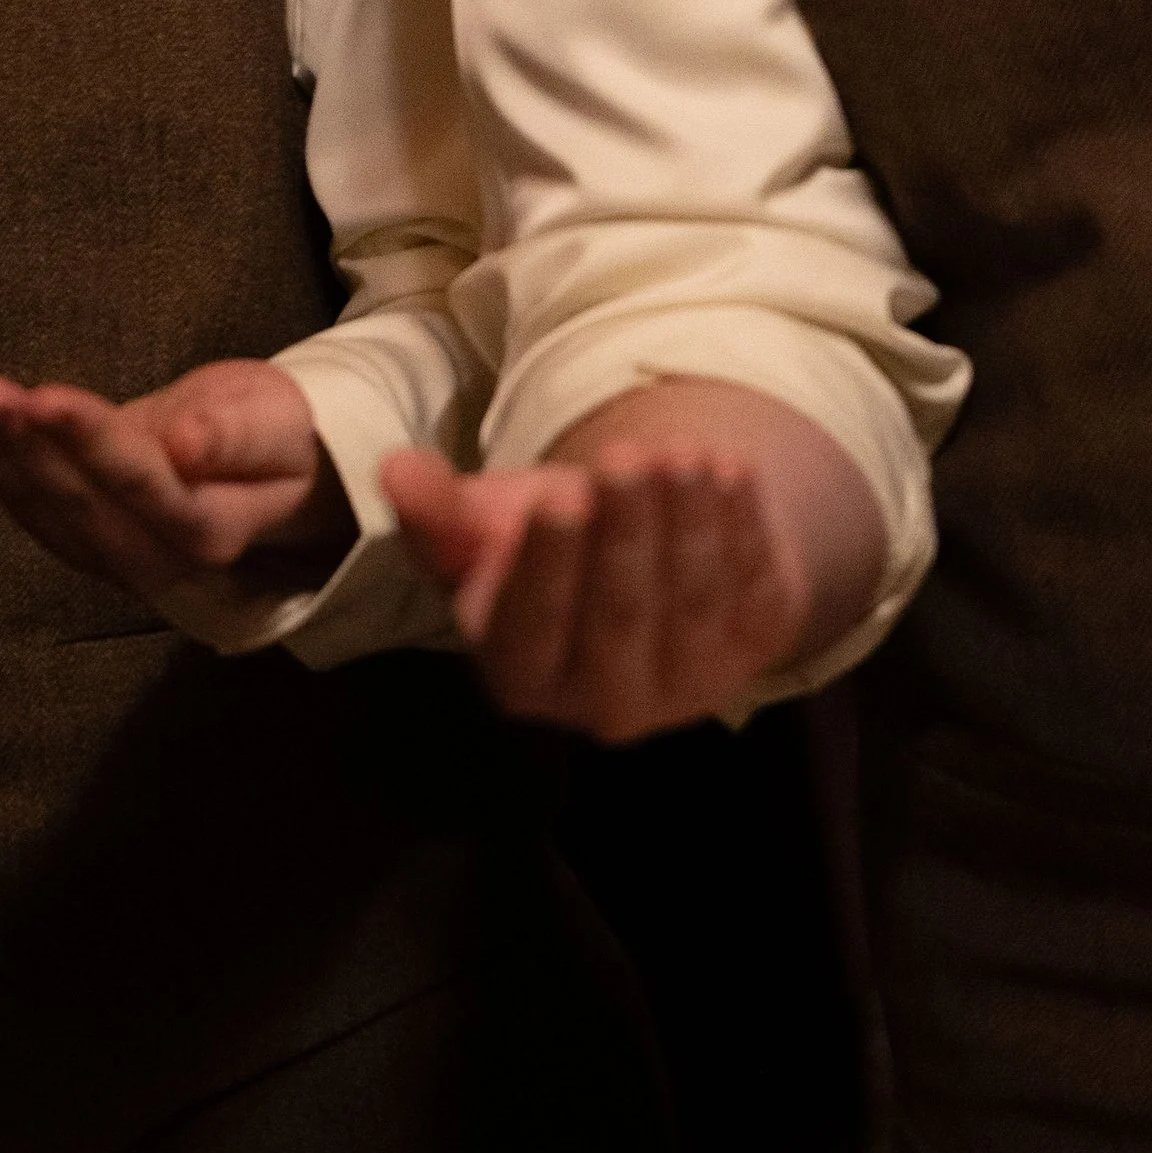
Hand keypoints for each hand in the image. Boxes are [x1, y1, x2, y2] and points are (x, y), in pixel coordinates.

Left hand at [0, 360, 353, 604]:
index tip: (46, 398)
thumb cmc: (277, 437)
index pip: (144, 490)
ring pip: (42, 510)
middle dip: (25, 447)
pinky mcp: (80, 538)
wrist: (265, 470)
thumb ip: (235, 438)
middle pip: (79, 506)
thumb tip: (187, 446)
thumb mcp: (276, 423)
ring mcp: (111, 558)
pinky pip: (28, 504)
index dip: (92, 445)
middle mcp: (155, 560)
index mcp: (210, 532)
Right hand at [382, 381, 884, 740]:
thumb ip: (439, 512)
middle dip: (624, 534)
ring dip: (689, 522)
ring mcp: (691, 682)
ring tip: (681, 452)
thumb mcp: (485, 529)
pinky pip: (753, 589)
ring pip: (692, 601)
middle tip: (623, 459)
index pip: (534, 630)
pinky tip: (727, 470)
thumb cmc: (550, 545)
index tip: (554, 501)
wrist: (644, 549)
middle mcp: (608, 700)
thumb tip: (395, 471)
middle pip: (620, 617)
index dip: (547, 568)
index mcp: (526, 677)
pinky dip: (744, 527)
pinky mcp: (756, 649)